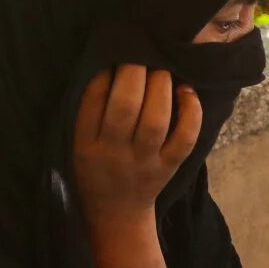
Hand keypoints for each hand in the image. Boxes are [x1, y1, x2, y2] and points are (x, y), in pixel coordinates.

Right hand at [72, 65, 203, 242]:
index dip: (107, 70)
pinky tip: (186, 91)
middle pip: (126, 106)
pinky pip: (185, 138)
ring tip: (161, 68)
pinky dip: (191, 111)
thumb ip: (88, 109)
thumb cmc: (95, 168)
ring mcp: (144, 161)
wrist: (116, 213)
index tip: (116, 53)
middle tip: (142, 53)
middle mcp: (114, 152)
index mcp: (85, 142)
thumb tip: (111, 62)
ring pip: (156, 120)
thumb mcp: (77, 142)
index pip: (94, 99)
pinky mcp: (169, 167)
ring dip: (161, 86)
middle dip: (135, 72)